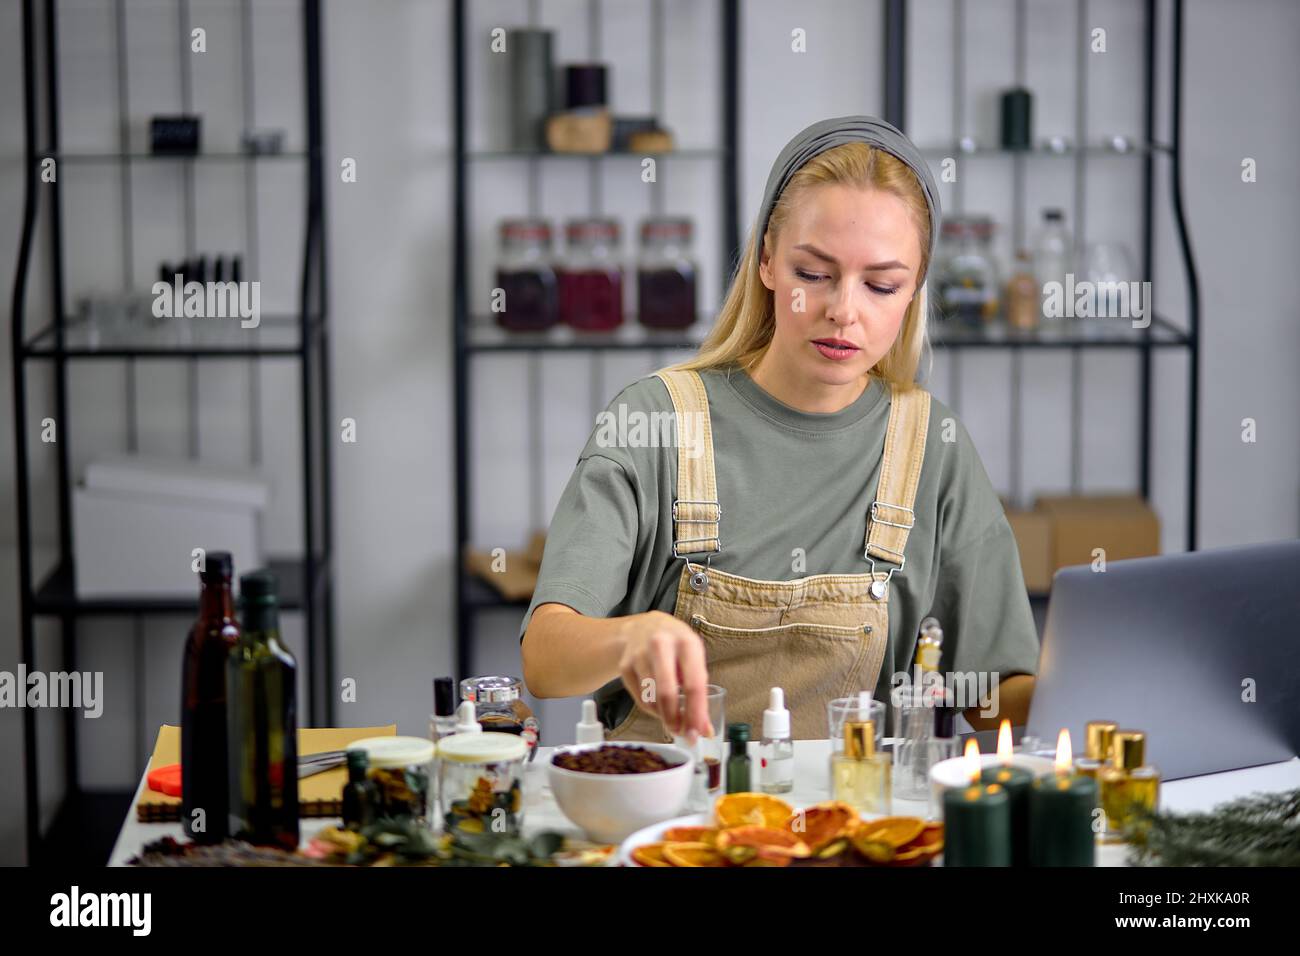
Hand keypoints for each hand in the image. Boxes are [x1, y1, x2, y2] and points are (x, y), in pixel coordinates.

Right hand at [616, 611, 712, 739]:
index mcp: (686, 642)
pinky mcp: (625, 665)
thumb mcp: (693, 658)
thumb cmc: (675, 646)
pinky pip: (640, 698)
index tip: (698, 733)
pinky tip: (658, 706)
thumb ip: (700, 691)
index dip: (696, 713)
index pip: (694, 684)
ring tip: (672, 719)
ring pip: (651, 698)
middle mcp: (661, 645)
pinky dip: (651, 708)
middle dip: (675, 719)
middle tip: (681, 734)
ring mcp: (639, 654)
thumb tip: (704, 729)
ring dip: (663, 716)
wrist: (642, 627)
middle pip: (667, 692)